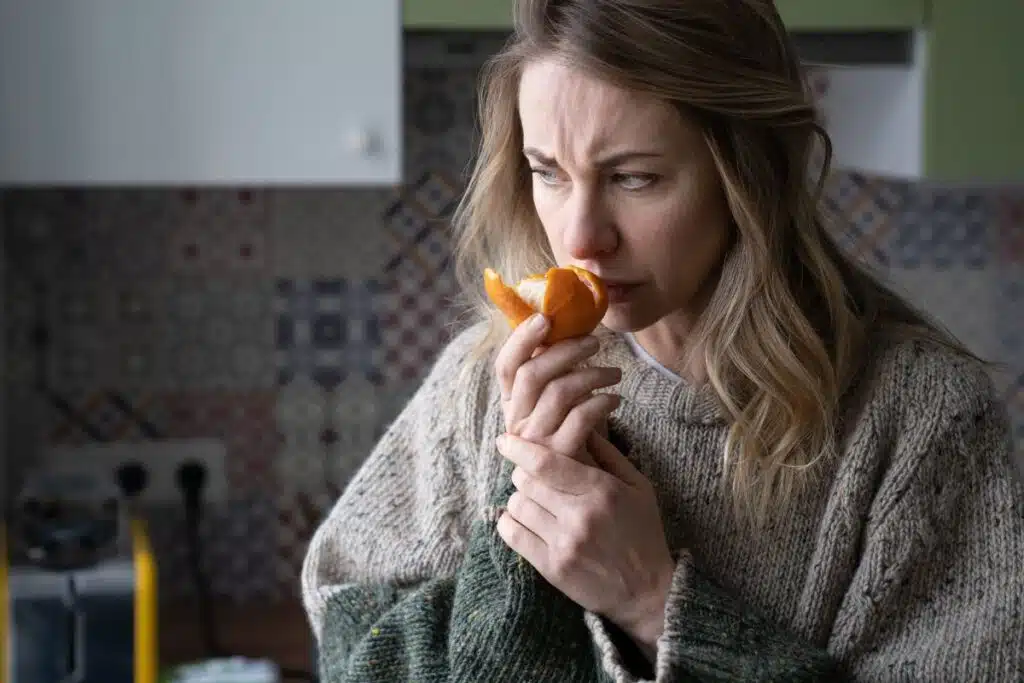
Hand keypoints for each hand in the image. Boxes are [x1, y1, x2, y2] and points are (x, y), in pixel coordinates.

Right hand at [494, 313, 620, 461]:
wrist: (581, 489)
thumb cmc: (572, 435)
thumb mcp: (557, 402)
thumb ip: (553, 372)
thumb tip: (562, 325)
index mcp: (511, 404)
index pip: (505, 366)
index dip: (521, 339)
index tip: (545, 317)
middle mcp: (517, 422)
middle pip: (532, 374)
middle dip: (566, 350)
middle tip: (596, 342)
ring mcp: (536, 441)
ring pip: (559, 392)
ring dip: (592, 374)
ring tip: (615, 373)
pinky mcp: (561, 456)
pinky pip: (581, 418)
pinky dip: (602, 402)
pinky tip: (615, 399)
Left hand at [495, 430, 675, 653]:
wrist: (648, 591)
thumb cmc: (643, 532)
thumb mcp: (638, 486)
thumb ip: (608, 454)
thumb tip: (580, 427)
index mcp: (602, 490)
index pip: (546, 462)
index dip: (519, 448)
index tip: (504, 441)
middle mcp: (581, 516)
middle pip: (526, 481)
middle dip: (523, 474)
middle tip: (532, 477)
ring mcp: (565, 544)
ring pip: (517, 506)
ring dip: (520, 499)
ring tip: (534, 502)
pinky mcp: (552, 568)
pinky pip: (512, 535)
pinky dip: (510, 523)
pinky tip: (523, 521)